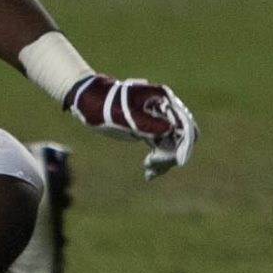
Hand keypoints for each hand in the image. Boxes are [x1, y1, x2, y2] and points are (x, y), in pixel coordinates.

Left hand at [62, 74, 196, 177]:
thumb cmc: (104, 104)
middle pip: (181, 136)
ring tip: (148, 171)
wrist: (87, 100)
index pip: (184, 123)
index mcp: (162, 99)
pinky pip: (161, 146)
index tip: (179, 161)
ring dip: (164, 160)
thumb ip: (147, 122)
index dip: (185, 143)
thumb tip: (171, 129)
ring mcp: (157, 119)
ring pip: (172, 144)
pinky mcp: (148, 128)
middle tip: (151, 163)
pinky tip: (149, 173)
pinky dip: (158, 159)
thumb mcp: (124, 116)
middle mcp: (164, 108)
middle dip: (172, 153)